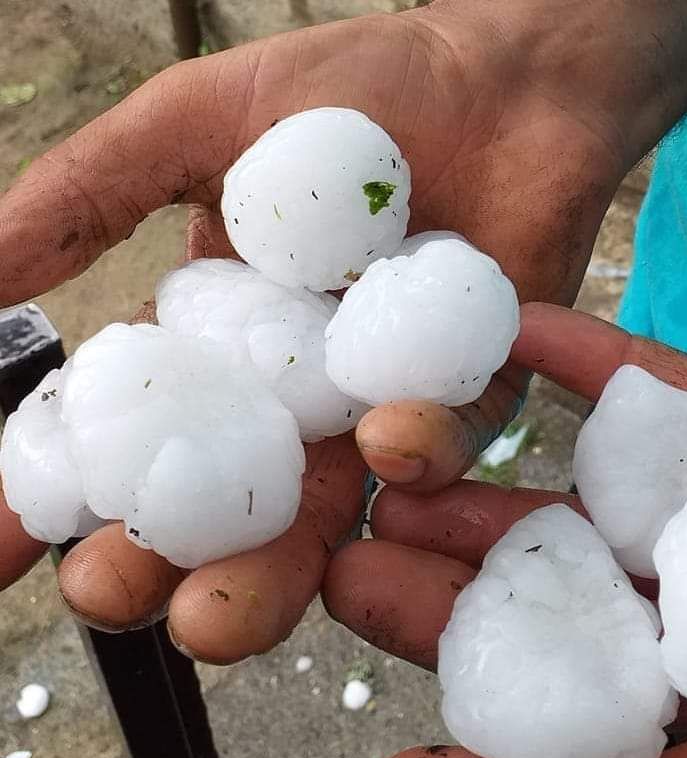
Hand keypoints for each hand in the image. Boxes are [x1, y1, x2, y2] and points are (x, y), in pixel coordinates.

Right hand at [0, 1, 686, 656]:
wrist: (498, 77)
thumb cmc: (349, 94)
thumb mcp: (197, 125)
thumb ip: (95, 193)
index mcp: (218, 351)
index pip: (125, 438)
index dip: (53, 499)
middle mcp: (295, 400)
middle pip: (221, 507)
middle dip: (164, 563)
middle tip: (113, 594)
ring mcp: (383, 406)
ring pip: (328, 510)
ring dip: (275, 567)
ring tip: (219, 616)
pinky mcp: (477, 395)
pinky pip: (451, 441)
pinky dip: (419, 450)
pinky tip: (383, 449)